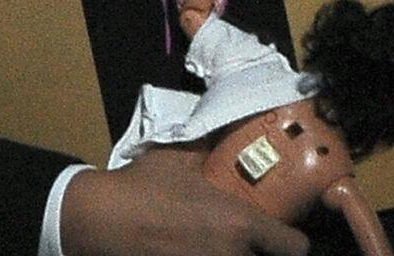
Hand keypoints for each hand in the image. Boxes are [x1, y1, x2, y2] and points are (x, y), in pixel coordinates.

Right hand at [61, 147, 308, 255]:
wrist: (100, 220)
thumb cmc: (143, 186)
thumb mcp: (182, 160)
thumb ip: (211, 158)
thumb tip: (222, 148)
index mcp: (239, 222)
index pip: (293, 248)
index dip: (292, 243)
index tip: (286, 238)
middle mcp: (230, 255)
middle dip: (258, 252)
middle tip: (248, 240)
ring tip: (217, 245)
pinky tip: (194, 251)